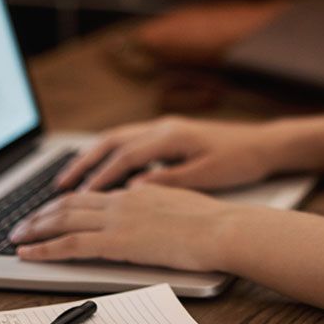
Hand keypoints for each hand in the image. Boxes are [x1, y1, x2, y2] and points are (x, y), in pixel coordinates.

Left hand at [10, 180, 239, 272]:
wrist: (221, 228)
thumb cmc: (211, 222)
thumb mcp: (178, 202)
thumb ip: (154, 200)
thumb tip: (139, 200)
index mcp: (137, 191)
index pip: (91, 194)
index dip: (65, 202)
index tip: (49, 211)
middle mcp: (122, 200)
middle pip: (70, 203)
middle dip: (41, 214)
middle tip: (22, 225)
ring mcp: (117, 219)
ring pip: (63, 219)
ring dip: (35, 228)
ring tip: (16, 238)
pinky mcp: (117, 241)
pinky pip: (70, 243)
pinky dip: (45, 248)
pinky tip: (29, 254)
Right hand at [54, 115, 279, 191]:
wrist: (265, 144)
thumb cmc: (240, 160)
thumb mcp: (206, 175)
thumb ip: (168, 181)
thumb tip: (132, 191)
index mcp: (171, 135)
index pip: (125, 155)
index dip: (100, 176)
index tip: (78, 196)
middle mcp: (163, 126)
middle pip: (112, 141)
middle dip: (83, 163)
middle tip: (58, 186)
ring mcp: (165, 127)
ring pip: (118, 138)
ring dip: (92, 157)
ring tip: (69, 180)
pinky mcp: (169, 134)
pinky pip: (130, 142)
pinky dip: (109, 155)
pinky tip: (101, 172)